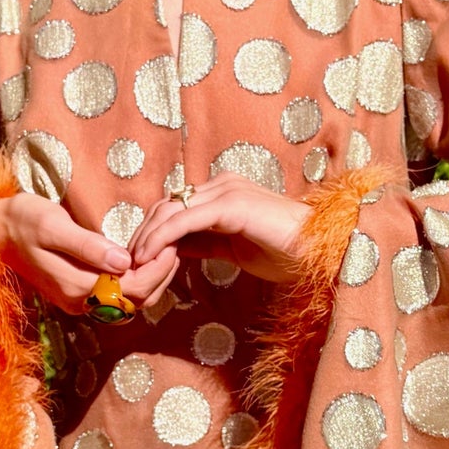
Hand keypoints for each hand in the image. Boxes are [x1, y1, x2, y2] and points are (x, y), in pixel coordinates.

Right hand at [0, 193, 177, 315]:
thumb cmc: (22, 220)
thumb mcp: (53, 226)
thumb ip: (88, 246)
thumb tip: (123, 261)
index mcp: (76, 287)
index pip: (132, 290)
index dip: (157, 271)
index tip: (172, 244)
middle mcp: (79, 302)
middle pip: (135, 301)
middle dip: (160, 277)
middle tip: (175, 246)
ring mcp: (77, 302)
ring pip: (128, 303)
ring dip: (151, 282)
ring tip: (166, 253)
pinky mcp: (77, 295)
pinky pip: (116, 298)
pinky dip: (136, 284)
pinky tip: (143, 262)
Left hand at [128, 176, 309, 286]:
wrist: (322, 252)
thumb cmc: (286, 254)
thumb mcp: (234, 249)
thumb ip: (205, 242)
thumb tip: (176, 248)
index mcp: (225, 192)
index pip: (176, 206)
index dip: (153, 231)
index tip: (137, 257)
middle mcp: (222, 185)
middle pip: (167, 205)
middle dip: (143, 233)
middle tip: (127, 262)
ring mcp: (226, 192)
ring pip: (170, 210)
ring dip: (146, 237)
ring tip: (133, 263)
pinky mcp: (229, 205)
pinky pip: (183, 221)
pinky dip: (160, 238)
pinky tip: (147, 256)